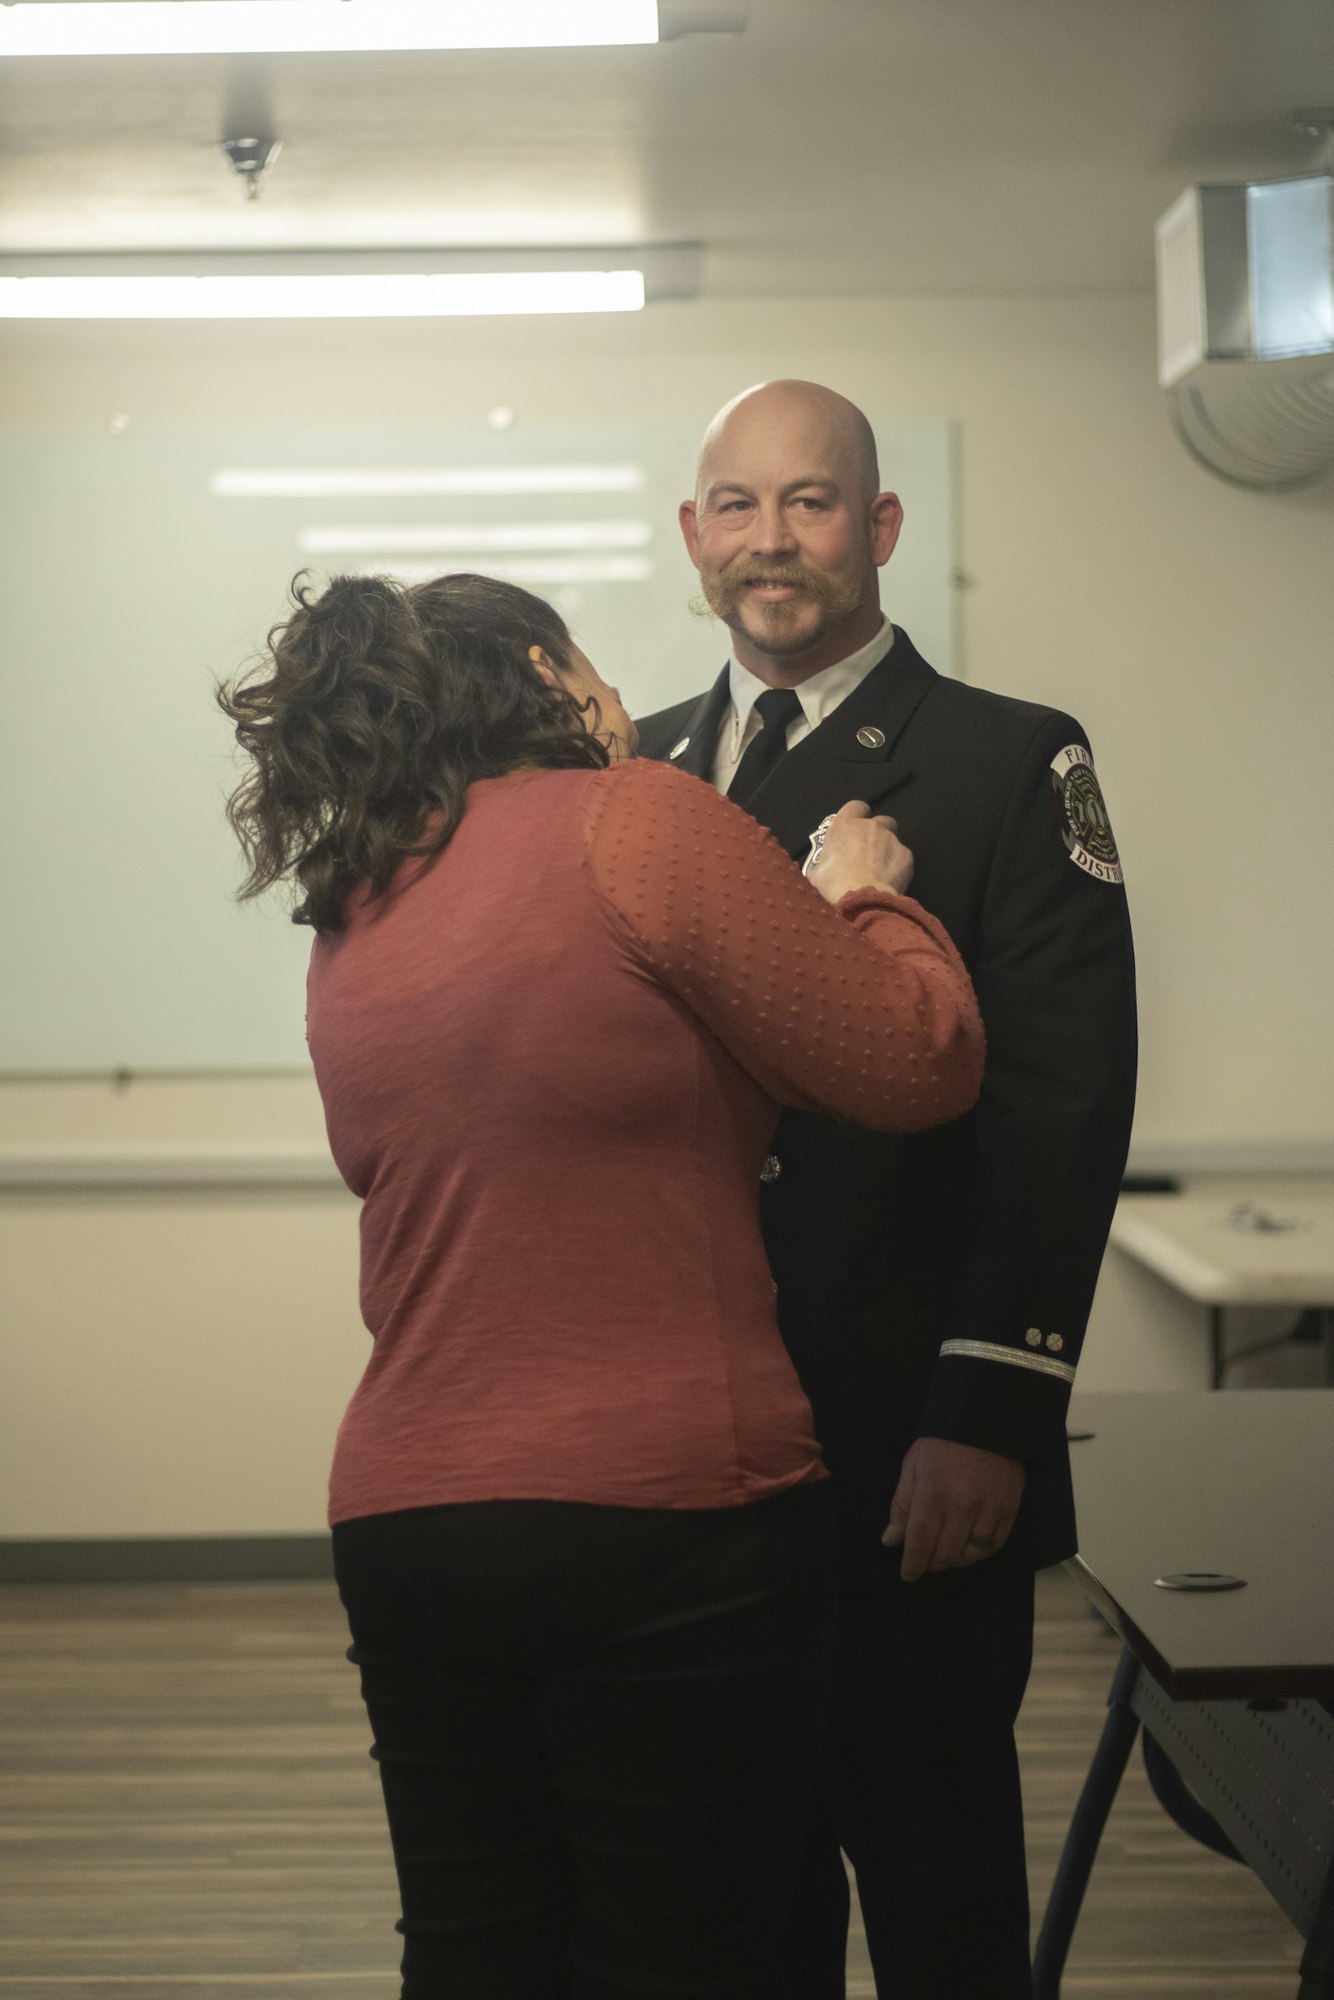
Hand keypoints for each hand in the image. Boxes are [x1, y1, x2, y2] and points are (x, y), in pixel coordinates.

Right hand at [808, 800, 913, 903]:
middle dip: (877, 833)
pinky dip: (898, 867)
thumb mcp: (817, 872)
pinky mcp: (906, 855)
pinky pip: (902, 858)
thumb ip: (824, 863)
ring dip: (888, 850)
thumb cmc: (832, 884)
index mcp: (845, 826)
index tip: (854, 829)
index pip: (855, 807)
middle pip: (880, 821)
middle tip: (869, 852)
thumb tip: (823, 870)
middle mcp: (870, 827)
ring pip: (893, 839)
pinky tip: (890, 881)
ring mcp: (891, 839)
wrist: (860, 899)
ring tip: (880, 871)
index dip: (857, 816)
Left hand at [881, 1437, 1025, 1582]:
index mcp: (933, 1494)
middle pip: (946, 1554)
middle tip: (926, 1561)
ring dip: (955, 1560)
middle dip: (932, 1564)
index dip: (913, 1565)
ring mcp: (989, 1510)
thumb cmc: (941, 1445)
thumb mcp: (912, 1467)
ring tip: (947, 1553)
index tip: (908, 1574)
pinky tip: (969, 1547)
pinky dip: (979, 1553)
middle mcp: (962, 1506)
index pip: (921, 1543)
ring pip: (971, 1555)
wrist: (983, 1422)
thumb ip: (902, 1505)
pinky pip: (994, 1545)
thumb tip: (892, 1541)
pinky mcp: (1009, 1510)